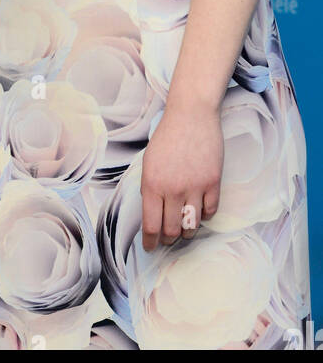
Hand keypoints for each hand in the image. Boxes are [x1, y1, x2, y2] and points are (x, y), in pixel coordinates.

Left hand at [140, 101, 222, 250]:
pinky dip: (204, 217)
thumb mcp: (149, 161)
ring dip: (187, 232)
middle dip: (169, 240)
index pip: (151, 225)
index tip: (151, 248)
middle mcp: (172, 189)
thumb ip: (149, 187)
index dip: (151, 241)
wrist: (191, 115)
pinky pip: (210, 212)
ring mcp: (195, 187)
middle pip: (172, 230)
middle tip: (168, 240)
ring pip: (192, 225)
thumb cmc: (167, 136)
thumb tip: (152, 212)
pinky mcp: (213, 182)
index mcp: (151, 184)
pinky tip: (199, 213)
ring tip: (183, 230)